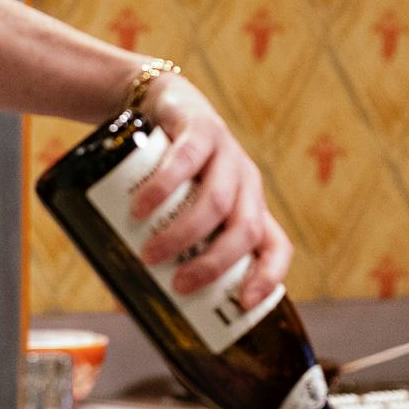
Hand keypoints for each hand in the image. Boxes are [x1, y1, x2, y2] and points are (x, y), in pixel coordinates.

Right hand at [126, 74, 292, 309]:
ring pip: (217, 201)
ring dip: (184, 234)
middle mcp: (245, 182)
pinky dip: (163, 188)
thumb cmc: (167, 170)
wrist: (158, 103)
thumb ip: (169, 242)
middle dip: (214, 265)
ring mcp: (227, 153)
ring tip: (150, 253)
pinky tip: (141, 207)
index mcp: (248, 206)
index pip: (276, 246)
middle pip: (244, 230)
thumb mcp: (179, 206)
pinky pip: (186, 160)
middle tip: (178, 285)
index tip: (244, 304)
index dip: (268, 277)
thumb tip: (131, 299)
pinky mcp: (201, 127)